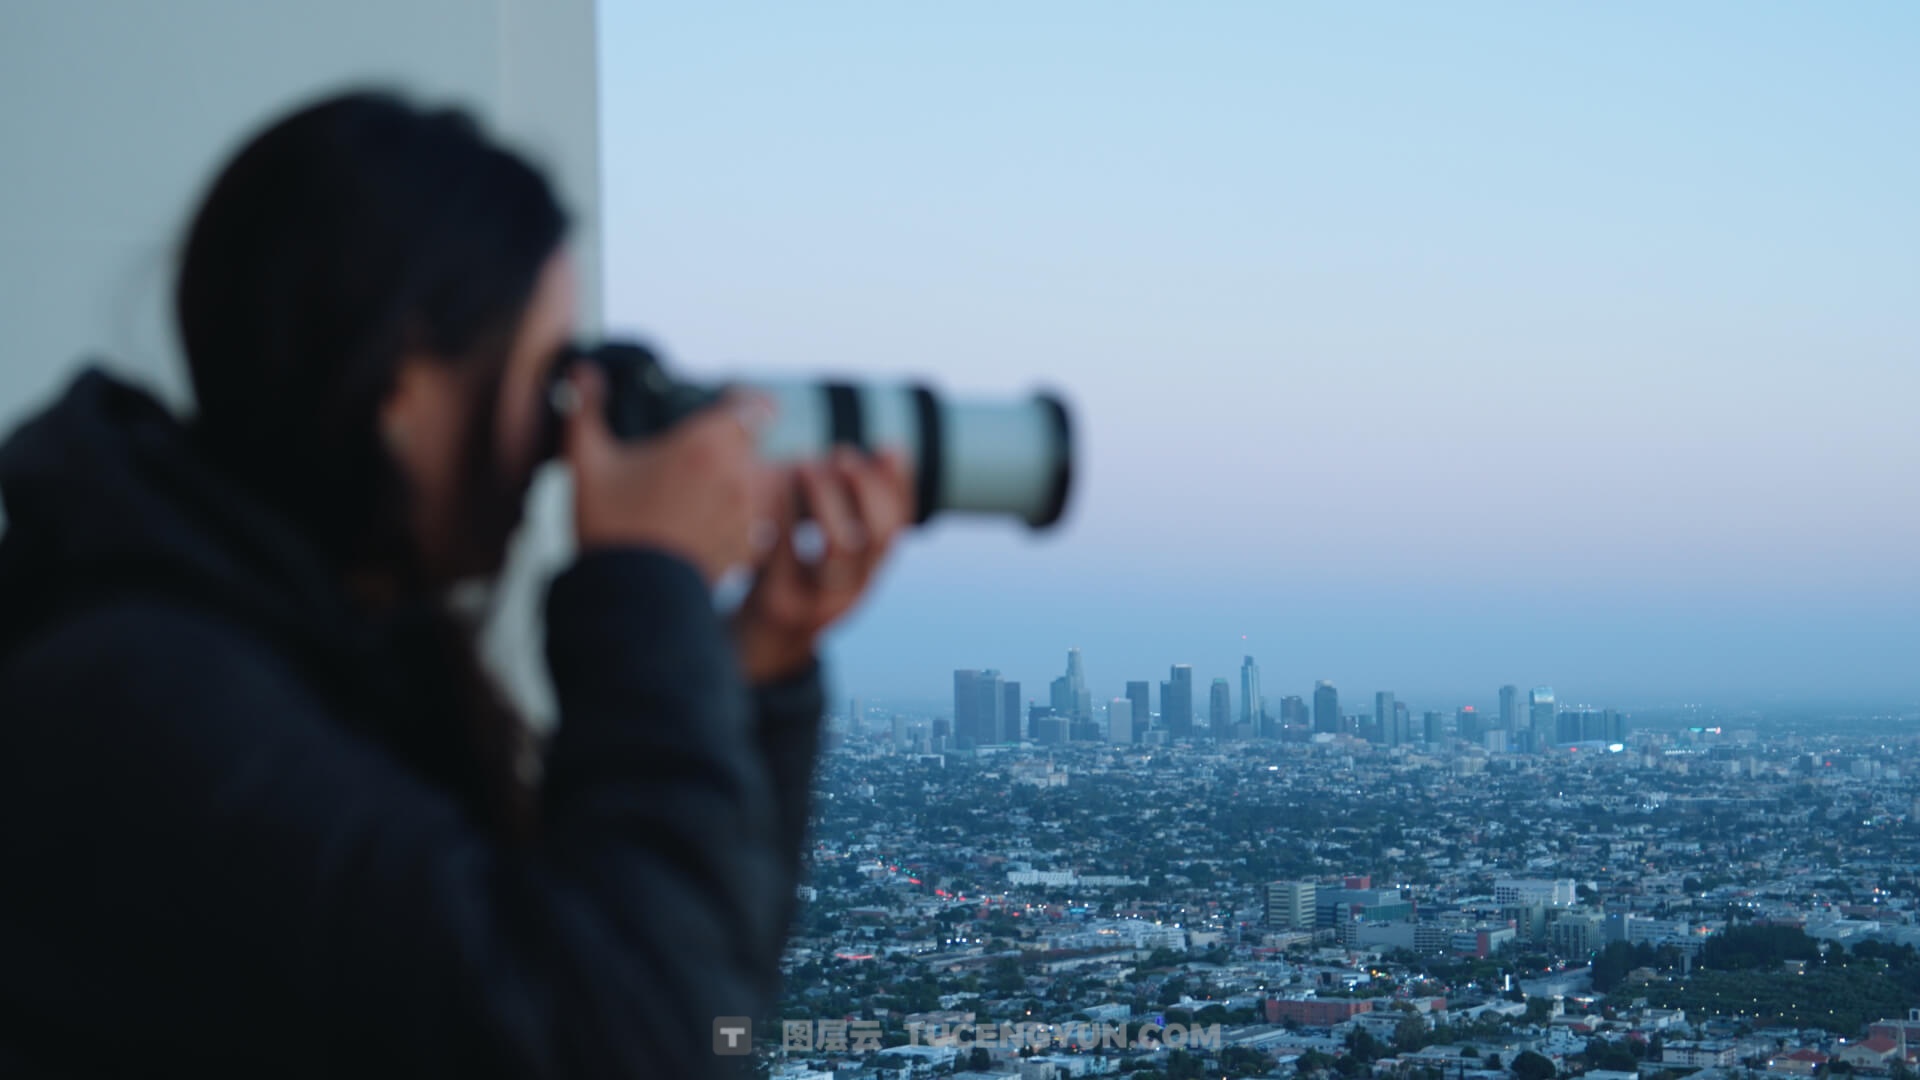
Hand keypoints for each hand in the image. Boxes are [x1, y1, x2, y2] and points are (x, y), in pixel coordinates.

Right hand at [563, 364, 772, 584]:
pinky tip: (724, 524)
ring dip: (758, 484)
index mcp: (709, 445)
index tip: (728, 405)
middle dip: (752, 447)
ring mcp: (751, 517)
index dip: (745, 403)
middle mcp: (740, 477)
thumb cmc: (608, 526)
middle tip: (724, 450)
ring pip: (774, 488)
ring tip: (727, 488)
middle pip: (770, 448)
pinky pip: (765, 526)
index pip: (758, 406)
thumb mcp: (585, 461)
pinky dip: (753, 522)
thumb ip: (584, 408)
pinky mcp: (750, 551)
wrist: (628, 598)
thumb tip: (581, 370)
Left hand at [732, 447, 913, 682]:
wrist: (751, 655)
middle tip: (841, 453)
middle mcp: (851, 594)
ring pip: (837, 545)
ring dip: (824, 497)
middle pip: (877, 537)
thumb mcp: (823, 566)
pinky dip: (781, 515)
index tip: (887, 445)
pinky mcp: (779, 604)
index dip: (900, 486)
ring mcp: (817, 602)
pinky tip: (768, 488)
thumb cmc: (787, 589)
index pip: (899, 529)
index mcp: (866, 580)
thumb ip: (841, 523)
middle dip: (865, 488)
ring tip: (803, 463)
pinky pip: (785, 553)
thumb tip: (853, 458)